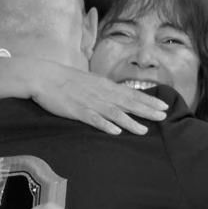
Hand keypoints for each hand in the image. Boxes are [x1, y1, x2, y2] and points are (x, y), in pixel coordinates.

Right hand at [23, 60, 167, 135]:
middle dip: (147, 110)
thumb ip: (106, 91)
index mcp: (105, 86)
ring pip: (113, 112)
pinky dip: (105, 125)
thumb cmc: (66, 80)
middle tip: (163, 116)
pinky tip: (115, 131)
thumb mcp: (90, 82)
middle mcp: (101, 93)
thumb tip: (120, 97)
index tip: (164, 106)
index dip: (149, 100)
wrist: (43, 76)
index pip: (132, 93)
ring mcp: (89, 102)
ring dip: (129, 121)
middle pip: (128, 102)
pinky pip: (93, 119)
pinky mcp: (76, 111)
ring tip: (144, 130)